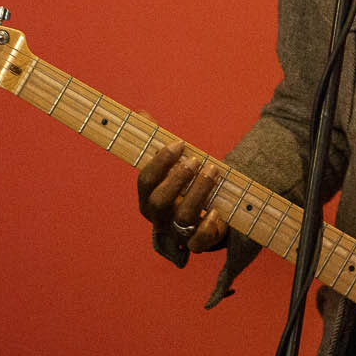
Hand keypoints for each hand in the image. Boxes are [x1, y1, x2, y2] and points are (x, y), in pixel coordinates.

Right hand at [135, 140, 230, 258]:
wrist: (203, 215)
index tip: (179, 144)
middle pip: (160, 201)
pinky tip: (216, 210)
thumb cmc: (183, 184)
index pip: (145, 181)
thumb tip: (140, 113)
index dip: (160, 162)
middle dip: (178, 179)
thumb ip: (155, 139)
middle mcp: (158, 216)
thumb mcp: (170, 162)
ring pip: (182, 217)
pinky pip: (197, 242)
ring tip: (214, 170)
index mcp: (147, 196)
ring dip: (199, 192)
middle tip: (197, 160)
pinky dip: (206, 227)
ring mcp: (176, 231)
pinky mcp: (197, 242)